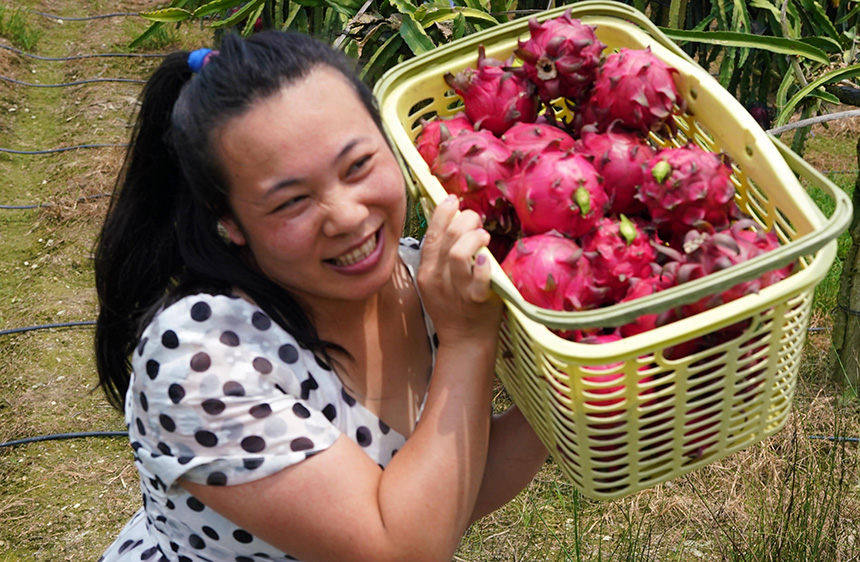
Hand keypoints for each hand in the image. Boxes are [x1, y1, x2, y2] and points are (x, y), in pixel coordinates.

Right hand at [417, 195, 502, 345]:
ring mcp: (456, 291)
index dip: (442, 213)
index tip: (452, 200)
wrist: (464, 341)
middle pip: (447, 238)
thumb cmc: (454, 308)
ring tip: (483, 236)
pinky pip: (478, 281)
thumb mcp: (437, 281)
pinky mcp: (476, 301)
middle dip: (464, 220)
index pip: (431, 235)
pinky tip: (487, 258)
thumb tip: (452, 222)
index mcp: (427, 272)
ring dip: (473, 237)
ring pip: (458, 254)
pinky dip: (483, 266)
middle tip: (475, 220)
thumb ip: (441, 256)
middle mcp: (438, 279)